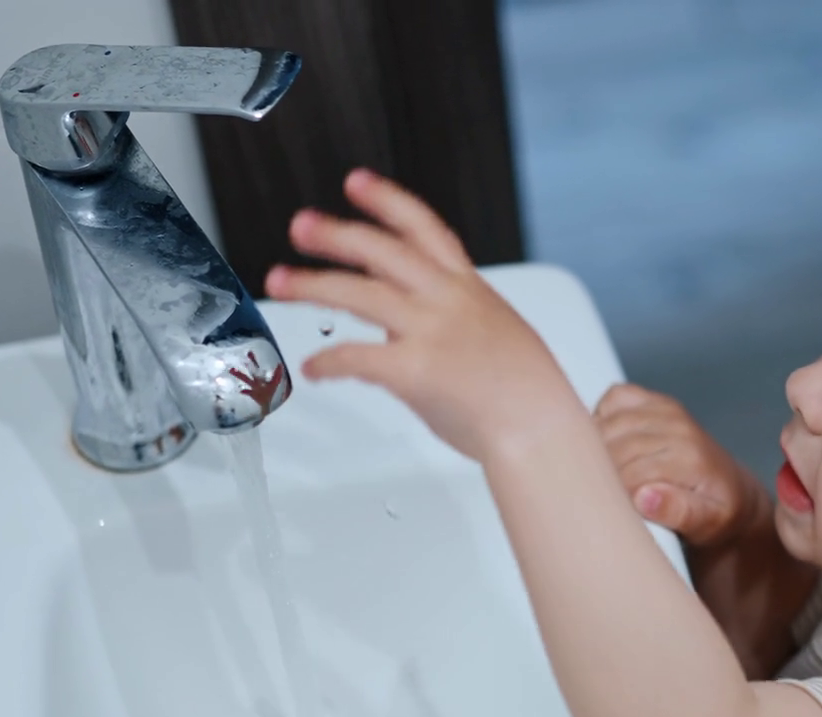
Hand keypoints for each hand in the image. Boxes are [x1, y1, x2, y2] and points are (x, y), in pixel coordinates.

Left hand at [263, 169, 577, 462]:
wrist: (542, 428)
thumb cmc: (527, 395)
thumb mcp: (497, 335)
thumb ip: (451, 322)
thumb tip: (411, 332)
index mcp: (468, 289)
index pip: (424, 228)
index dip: (387, 201)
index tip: (357, 182)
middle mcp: (447, 301)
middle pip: (382, 251)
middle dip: (336, 233)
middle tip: (301, 225)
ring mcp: (431, 332)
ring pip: (360, 293)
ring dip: (313, 284)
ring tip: (280, 281)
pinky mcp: (416, 370)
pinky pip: (358, 357)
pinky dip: (329, 361)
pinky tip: (313, 368)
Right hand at [593, 384, 770, 547]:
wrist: (734, 491)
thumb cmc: (716, 511)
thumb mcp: (708, 523)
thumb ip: (679, 513)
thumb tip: (645, 498)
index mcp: (689, 457)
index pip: (628, 476)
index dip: (616, 499)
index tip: (621, 513)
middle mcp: (677, 427)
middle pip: (613, 450)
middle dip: (604, 478)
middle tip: (610, 498)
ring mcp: (666, 410)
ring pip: (607, 426)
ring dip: (598, 451)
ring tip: (606, 477)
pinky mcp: (655, 401)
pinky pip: (615, 397)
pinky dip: (603, 417)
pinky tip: (609, 443)